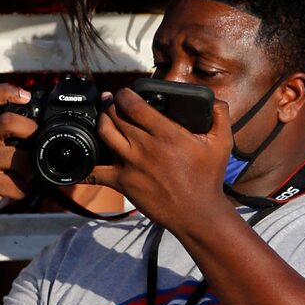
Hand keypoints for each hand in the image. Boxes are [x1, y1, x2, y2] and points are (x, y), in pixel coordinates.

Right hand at [0, 85, 36, 241]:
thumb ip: (10, 137)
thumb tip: (45, 129)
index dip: (6, 90)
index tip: (26, 96)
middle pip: (9, 122)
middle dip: (32, 131)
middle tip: (37, 143)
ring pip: (20, 158)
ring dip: (33, 170)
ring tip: (29, 176)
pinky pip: (19, 184)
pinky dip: (25, 190)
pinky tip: (18, 190)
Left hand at [90, 87, 232, 233]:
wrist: (197, 213)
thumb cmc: (208, 178)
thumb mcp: (222, 144)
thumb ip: (221, 116)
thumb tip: (217, 100)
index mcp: (165, 133)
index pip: (133, 104)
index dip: (124, 94)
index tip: (124, 92)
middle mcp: (144, 146)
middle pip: (115, 116)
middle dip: (110, 105)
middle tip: (111, 102)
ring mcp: (131, 164)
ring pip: (104, 134)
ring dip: (101, 122)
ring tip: (103, 118)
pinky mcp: (123, 183)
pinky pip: (96, 173)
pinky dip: (85, 166)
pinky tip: (82, 159)